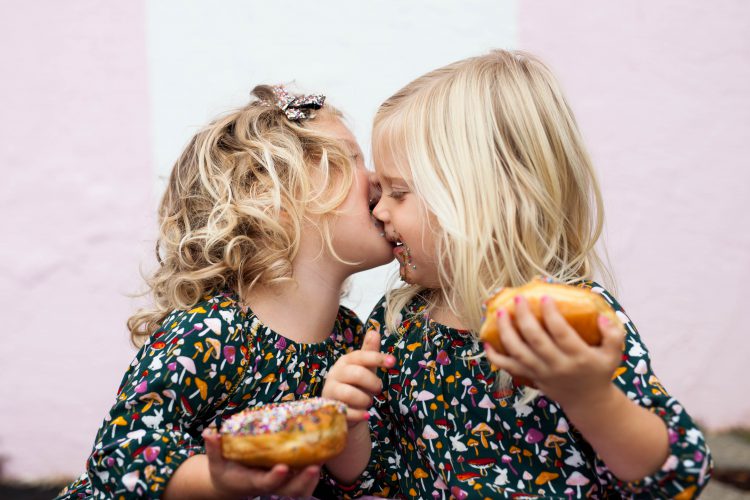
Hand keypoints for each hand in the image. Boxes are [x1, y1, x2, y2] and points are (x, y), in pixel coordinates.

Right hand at [202, 427, 319, 497]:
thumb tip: (210, 431)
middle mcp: (269, 485)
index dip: (275, 477)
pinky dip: (314, 474)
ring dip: (313, 478)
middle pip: (289, 489)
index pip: (266, 483)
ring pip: (301, 489)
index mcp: (252, 482)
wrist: (232, 484)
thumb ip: (214, 448)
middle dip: (303, 480)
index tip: (283, 468)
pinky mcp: (288, 479)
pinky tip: (324, 454)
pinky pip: (304, 482)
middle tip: (314, 466)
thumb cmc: (225, 471)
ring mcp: (281, 484)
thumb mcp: (216, 461)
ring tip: (324, 459)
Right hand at [322, 330, 394, 425]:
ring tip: (367, 402)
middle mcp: (335, 374)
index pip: (361, 356)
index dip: (377, 358)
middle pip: (357, 374)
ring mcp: (330, 391)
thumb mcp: (365, 368)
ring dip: (365, 400)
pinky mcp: (330, 409)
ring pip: (350, 394)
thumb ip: (370, 352)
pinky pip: (347, 412)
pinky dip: (360, 414)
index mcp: (345, 361)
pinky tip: (365, 415)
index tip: (393, 362)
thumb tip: (374, 331)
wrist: (345, 410)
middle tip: (378, 390)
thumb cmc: (356, 385)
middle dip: (373, 383)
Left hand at [484, 295, 624, 407]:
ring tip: (500, 313)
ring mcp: (541, 372)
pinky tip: (487, 342)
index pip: (561, 333)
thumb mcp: (614, 354)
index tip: (544, 296)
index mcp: (578, 356)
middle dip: (524, 318)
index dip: (551, 314)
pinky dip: (495, 357)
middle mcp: (557, 365)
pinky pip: (508, 368)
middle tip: (518, 299)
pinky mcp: (530, 377)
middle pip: (535, 340)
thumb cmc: (599, 371)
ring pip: (518, 352)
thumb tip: (600, 315)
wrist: (588, 402)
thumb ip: (613, 334)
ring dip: (506, 332)